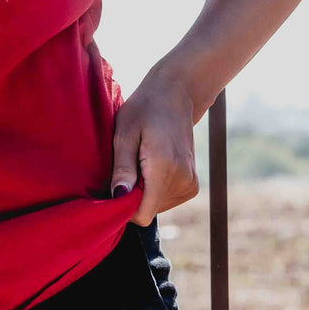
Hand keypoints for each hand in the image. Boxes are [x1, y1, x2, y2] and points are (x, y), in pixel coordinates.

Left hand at [110, 73, 199, 226]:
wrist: (175, 96)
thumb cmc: (144, 109)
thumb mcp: (124, 133)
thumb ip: (122, 168)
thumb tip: (118, 198)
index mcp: (165, 168)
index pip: (143, 213)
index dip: (124, 205)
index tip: (116, 184)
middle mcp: (183, 180)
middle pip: (148, 210)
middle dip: (132, 195)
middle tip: (129, 163)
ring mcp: (190, 185)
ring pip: (155, 207)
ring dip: (143, 190)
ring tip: (141, 160)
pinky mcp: (192, 186)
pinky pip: (164, 200)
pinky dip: (153, 188)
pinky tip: (151, 165)